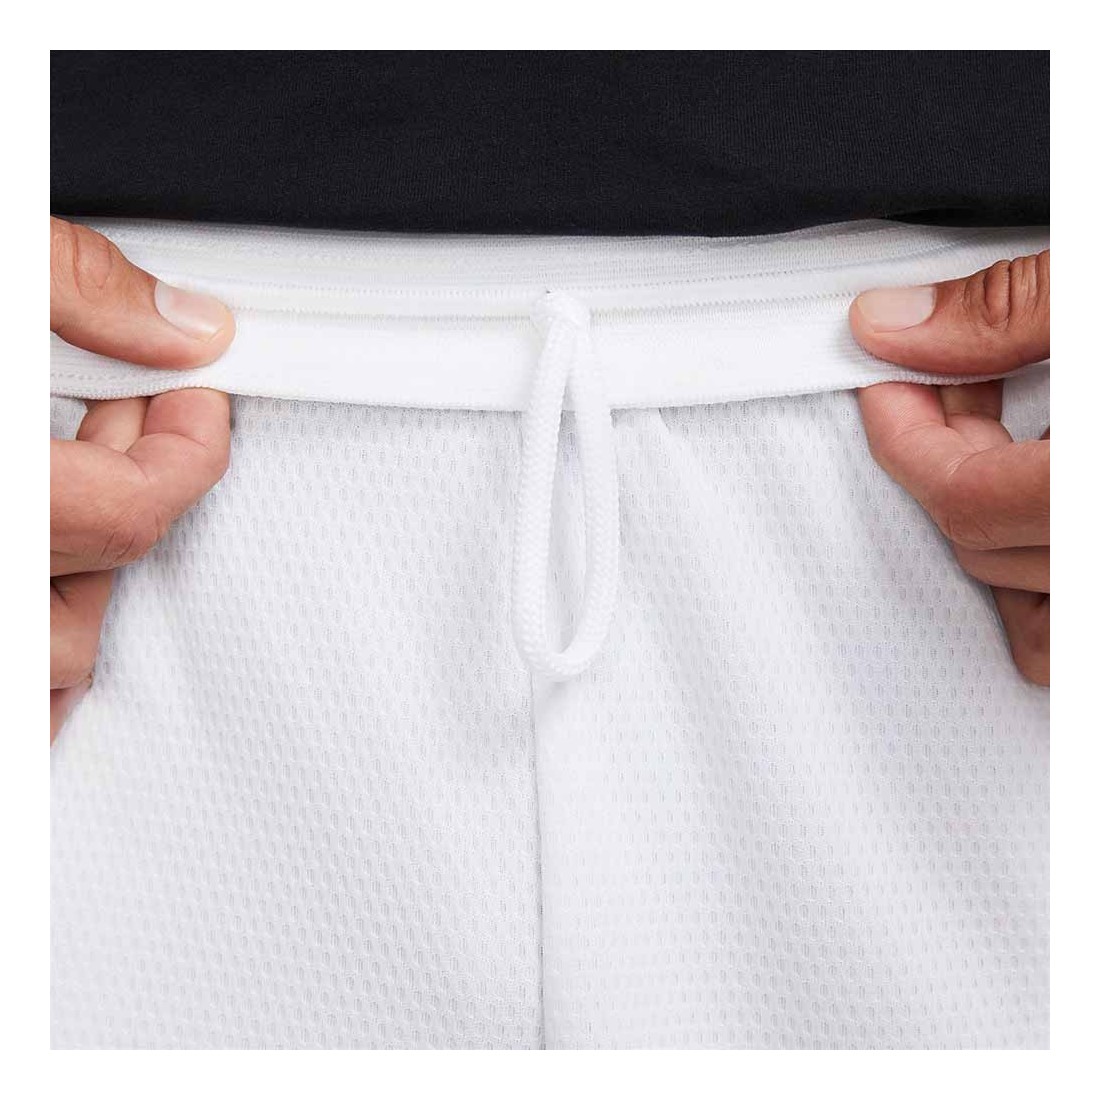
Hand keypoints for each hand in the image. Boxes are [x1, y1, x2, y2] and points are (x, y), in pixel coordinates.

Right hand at [50, 218, 235, 739]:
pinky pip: (23, 690)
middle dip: (132, 496)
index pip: (134, 509)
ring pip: (52, 655)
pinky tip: (55, 593)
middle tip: (121, 422)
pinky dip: (44, 657)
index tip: (196, 402)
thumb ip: (72, 285)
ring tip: (68, 484)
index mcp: (4, 487)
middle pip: (100, 585)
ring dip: (82, 581)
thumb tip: (187, 324)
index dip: (188, 451)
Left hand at [851, 251, 1049, 684]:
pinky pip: (1068, 642)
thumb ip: (1013, 310)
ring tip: (999, 448)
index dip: (907, 439)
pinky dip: (1041, 592)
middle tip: (943, 394)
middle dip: (945, 464)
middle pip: (984, 544)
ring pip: (1032, 618)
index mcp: (1091, 485)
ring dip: (995, 535)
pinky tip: (1035, 514)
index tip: (887, 387)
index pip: (967, 498)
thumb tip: (893, 325)